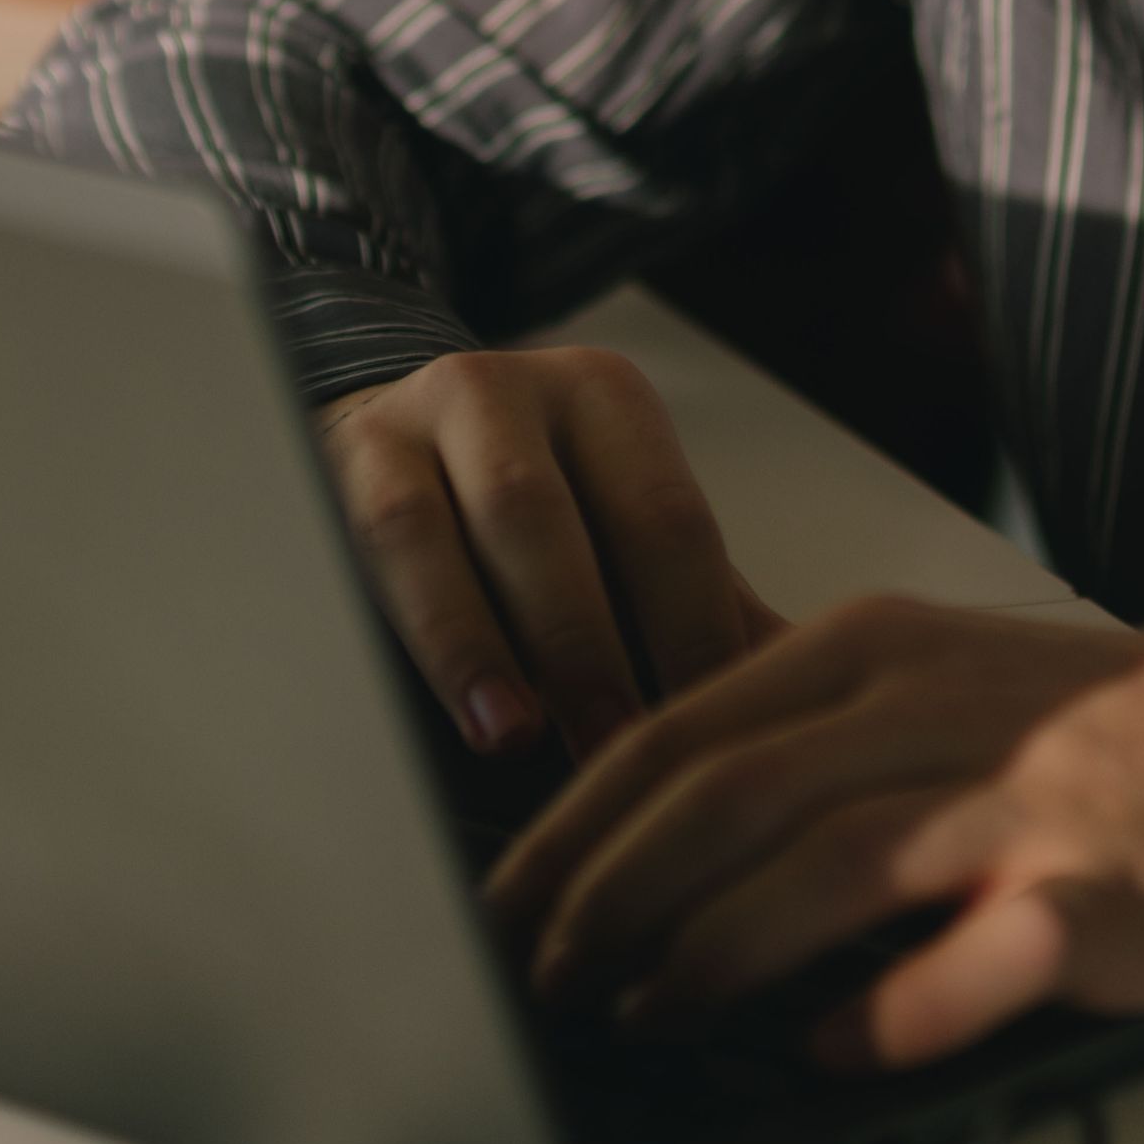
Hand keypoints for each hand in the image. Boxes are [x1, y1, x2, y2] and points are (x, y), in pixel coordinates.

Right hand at [318, 345, 785, 765]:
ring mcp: (415, 418)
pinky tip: (445, 701)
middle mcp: (512, 390)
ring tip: (515, 736)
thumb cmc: (530, 510)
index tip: (714, 732)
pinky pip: (377, 546)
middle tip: (616, 753)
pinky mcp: (343, 459)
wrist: (388, 430)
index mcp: (607, 402)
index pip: (664, 520)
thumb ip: (701, 610)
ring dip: (481, 643)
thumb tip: (800, 706)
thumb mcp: (619, 538)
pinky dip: (419, 631)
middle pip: (548, 519)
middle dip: (584, 646)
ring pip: (445, 527)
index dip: (690, 630)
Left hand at [490, 597, 1143, 1071]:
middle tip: (546, 985)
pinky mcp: (1097, 893)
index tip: (502, 909)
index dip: (572, 830)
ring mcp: (1022, 798)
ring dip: (713, 953)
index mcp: (871, 649)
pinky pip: (974, 960)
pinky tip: (828, 1050)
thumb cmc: (1078, 739)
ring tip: (646, 1020)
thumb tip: (621, 836)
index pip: (678, 733)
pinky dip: (889, 1010)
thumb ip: (790, 742)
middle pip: (727, 795)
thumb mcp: (921, 685)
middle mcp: (934, 706)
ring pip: (827, 864)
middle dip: (610, 900)